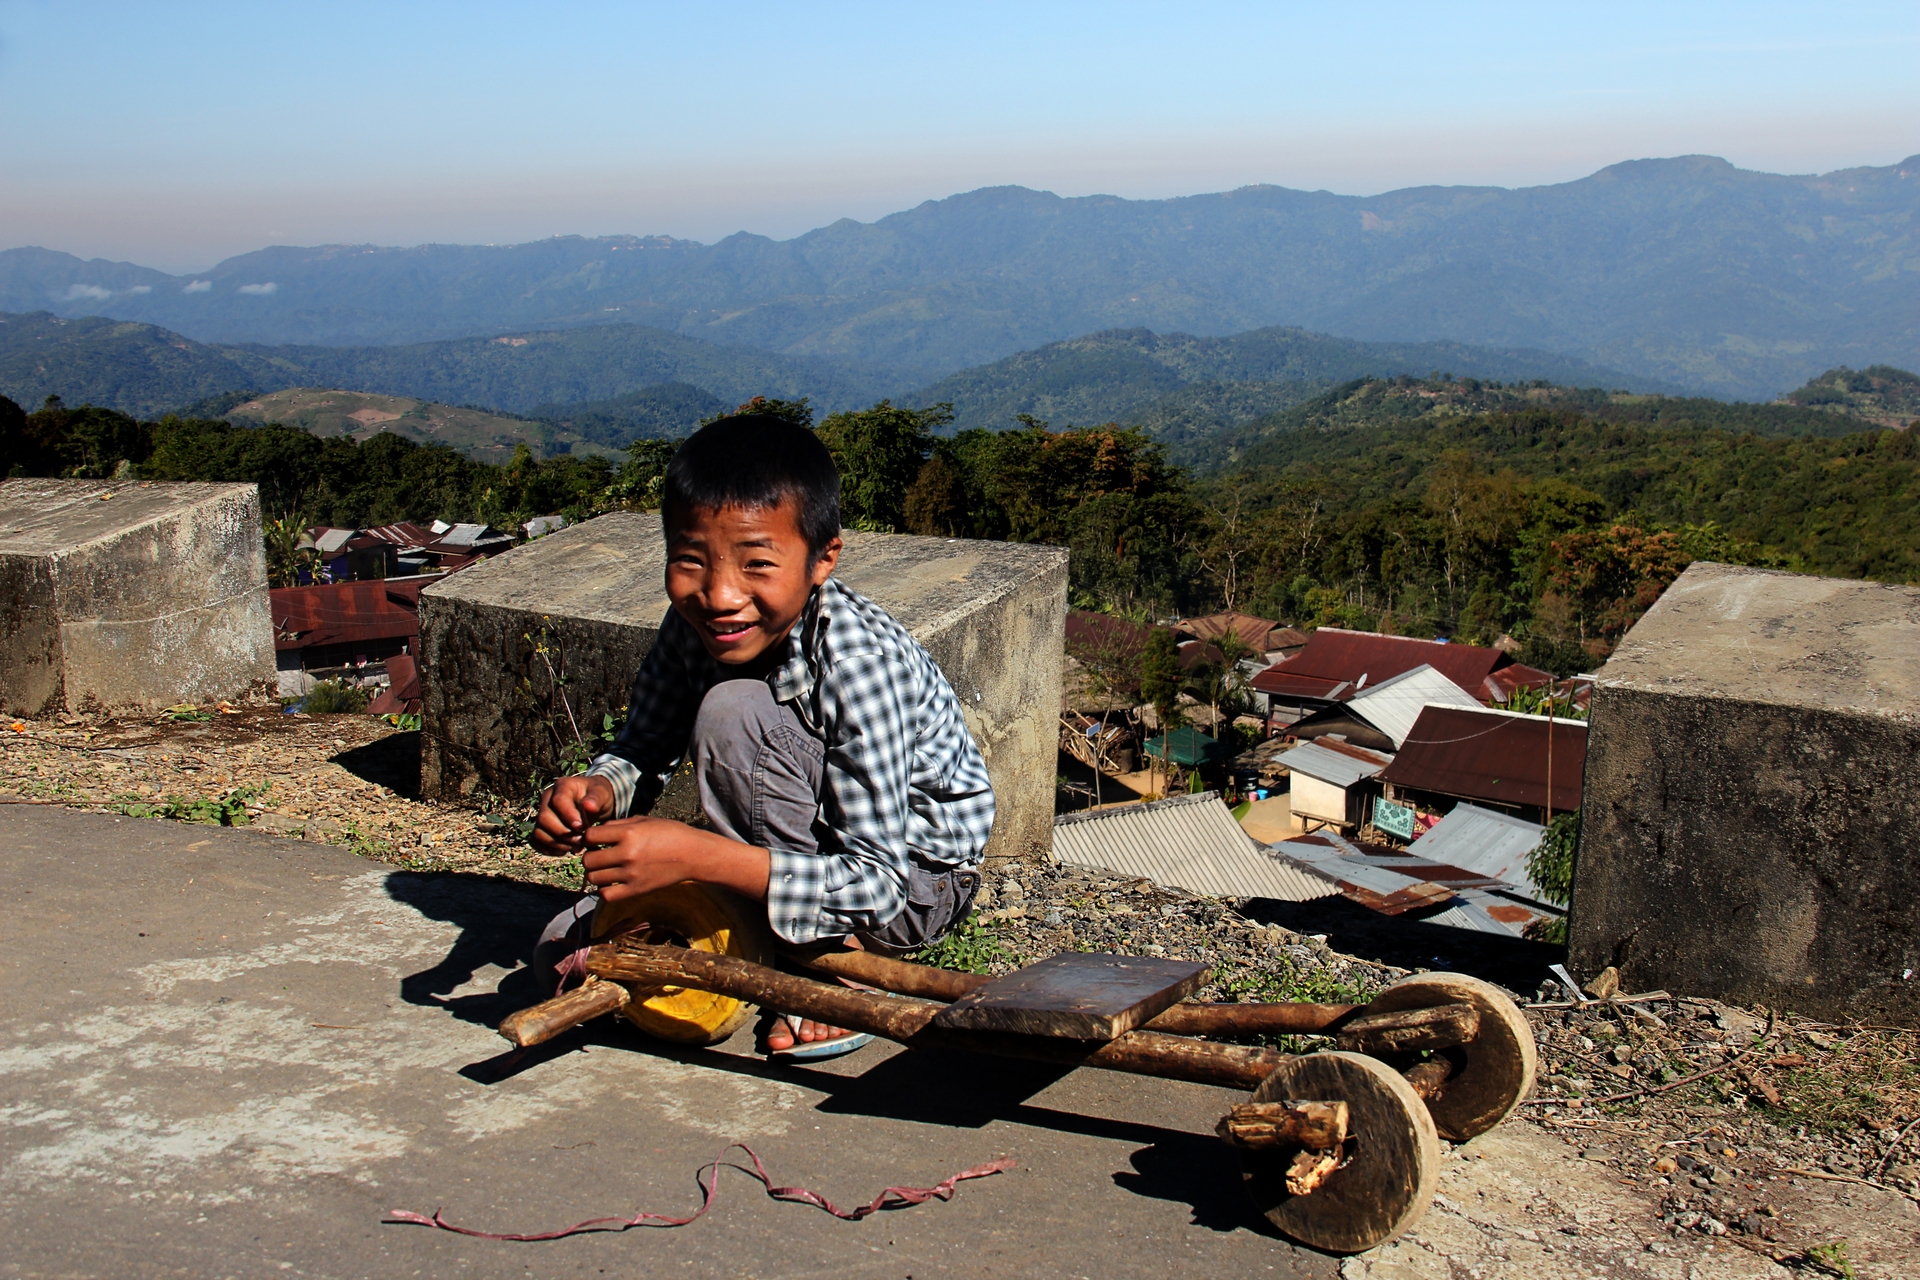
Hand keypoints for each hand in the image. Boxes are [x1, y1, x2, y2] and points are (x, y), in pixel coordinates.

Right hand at [532, 774, 615, 853]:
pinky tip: (565, 850)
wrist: (594, 803)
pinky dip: (548, 849)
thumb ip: (596, 799)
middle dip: (563, 834)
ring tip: (576, 847)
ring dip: (556, 844)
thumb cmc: (598, 796)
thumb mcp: (602, 793)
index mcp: (563, 786)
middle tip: (581, 841)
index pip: (558, 801)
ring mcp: (542, 813)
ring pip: (539, 832)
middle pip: (544, 818)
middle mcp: (547, 798)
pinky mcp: (541, 827)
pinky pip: (535, 840)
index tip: (582, 828)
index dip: (568, 816)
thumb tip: (589, 806)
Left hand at [581, 817, 771, 903]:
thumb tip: (595, 831)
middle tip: (599, 855)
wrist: (692, 854)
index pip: (590, 837)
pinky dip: (604, 890)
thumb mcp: (644, 820)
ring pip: (594, 878)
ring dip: (596, 873)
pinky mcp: (636, 890)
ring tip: (606, 869)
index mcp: (628, 833)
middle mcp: (627, 854)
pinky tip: (612, 882)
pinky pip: (606, 895)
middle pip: (588, 860)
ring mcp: (631, 874)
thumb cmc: (669, 833)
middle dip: (590, 856)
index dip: (589, 837)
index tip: (596, 840)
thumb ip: (618, 824)